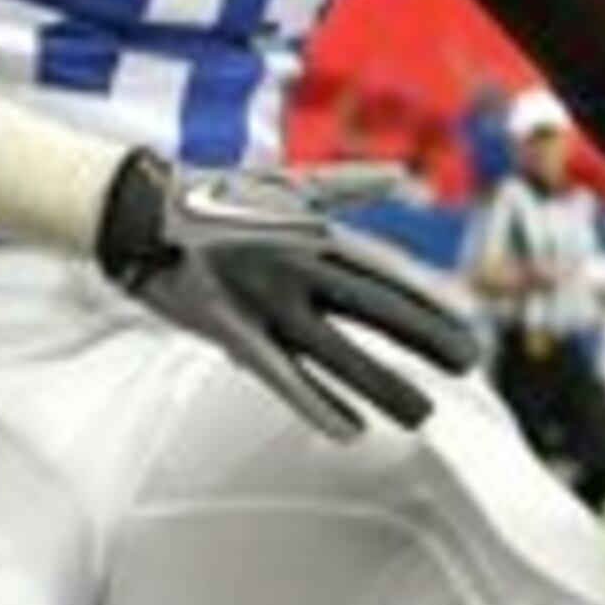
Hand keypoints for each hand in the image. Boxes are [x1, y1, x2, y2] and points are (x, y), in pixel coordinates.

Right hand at [96, 155, 479, 438]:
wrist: (135, 208)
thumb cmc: (209, 196)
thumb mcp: (285, 183)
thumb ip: (346, 183)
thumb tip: (399, 174)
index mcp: (312, 232)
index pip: (384, 271)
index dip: (429, 298)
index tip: (467, 320)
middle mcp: (297, 266)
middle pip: (374, 308)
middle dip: (425, 336)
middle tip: (470, 362)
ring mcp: (263, 300)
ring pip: (335, 351)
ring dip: (382, 384)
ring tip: (422, 414)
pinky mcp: (228, 329)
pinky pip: (279, 374)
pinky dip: (315, 402)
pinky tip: (351, 430)